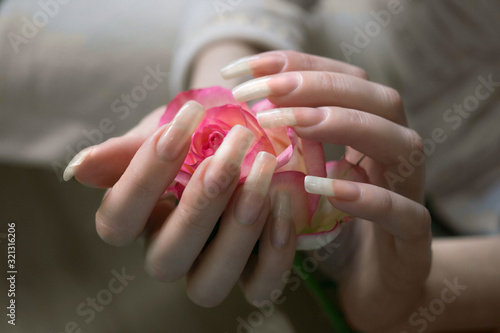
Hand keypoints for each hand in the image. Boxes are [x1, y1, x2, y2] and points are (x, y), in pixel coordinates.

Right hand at [65, 101, 295, 306]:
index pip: (117, 220)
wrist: (243, 134)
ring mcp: (211, 267)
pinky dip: (275, 249)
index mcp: (139, 220)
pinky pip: (259, 287)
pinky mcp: (253, 274)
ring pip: (209, 284)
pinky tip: (283, 199)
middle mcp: (170, 251)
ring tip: (262, 168)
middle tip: (231, 148)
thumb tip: (78, 170)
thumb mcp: (162, 132)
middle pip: (166, 259)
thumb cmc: (196, 135)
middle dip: (201, 202)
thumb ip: (126, 151)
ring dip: (239, 227)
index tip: (179, 126)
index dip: (144, 175)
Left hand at [223, 50, 431, 330]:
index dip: (292, 65)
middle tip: (261, 93)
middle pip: (375, 97)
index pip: (339, 79)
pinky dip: (364, 197)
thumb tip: (240, 118)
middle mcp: (396, 150)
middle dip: (314, 87)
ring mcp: (411, 190)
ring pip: (398, 142)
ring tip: (288, 125)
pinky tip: (319, 187)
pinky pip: (402, 211)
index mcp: (369, 130)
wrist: (374, 284)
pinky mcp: (414, 237)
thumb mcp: (301, 180)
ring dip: (340, 125)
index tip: (240, 69)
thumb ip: (285, 148)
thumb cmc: (332, 226)